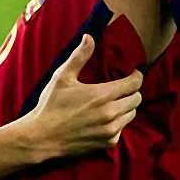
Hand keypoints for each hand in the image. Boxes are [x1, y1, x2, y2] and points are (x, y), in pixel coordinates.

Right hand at [25, 34, 142, 161]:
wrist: (42, 137)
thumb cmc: (50, 105)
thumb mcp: (62, 77)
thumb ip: (79, 56)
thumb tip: (89, 36)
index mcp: (102, 95)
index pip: (134, 84)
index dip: (136, 76)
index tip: (132, 74)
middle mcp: (110, 113)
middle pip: (136, 99)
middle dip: (131, 92)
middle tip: (120, 89)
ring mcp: (110, 130)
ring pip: (131, 114)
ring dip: (126, 107)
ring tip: (112, 103)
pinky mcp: (107, 143)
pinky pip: (122, 129)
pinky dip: (118, 123)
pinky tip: (104, 119)